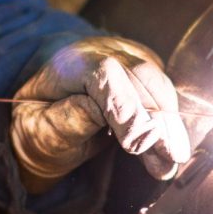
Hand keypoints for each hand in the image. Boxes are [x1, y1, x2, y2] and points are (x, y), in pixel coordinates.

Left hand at [11, 37, 191, 189]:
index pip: (105, 75)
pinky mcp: (144, 70)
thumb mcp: (40, 130)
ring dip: (171, 126)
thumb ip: (68, 119)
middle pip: (141, 77)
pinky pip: (164, 94)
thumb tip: (102, 113)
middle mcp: (102, 51)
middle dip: (160, 120)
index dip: (126, 106)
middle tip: (171, 158)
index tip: (139, 142)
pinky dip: (171, 125)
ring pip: (158, 85)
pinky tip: (170, 153)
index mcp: (69, 63)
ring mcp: (126, 57)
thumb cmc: (40, 125)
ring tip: (172, 162)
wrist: (44, 110)